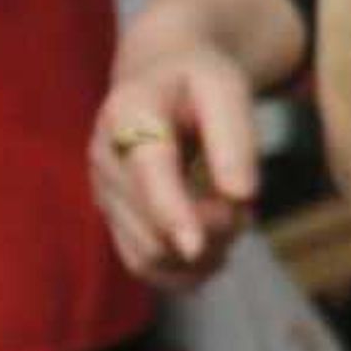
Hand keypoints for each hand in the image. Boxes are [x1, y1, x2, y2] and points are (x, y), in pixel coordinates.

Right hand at [89, 42, 263, 287]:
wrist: (159, 80)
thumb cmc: (198, 81)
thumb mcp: (225, 87)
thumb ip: (234, 137)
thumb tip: (240, 195)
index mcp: (129, 112)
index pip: (148, 169)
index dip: (170, 209)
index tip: (195, 246)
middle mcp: (105, 156)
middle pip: (152, 226)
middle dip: (211, 232)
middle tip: (245, 210)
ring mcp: (104, 193)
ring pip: (150, 255)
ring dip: (203, 254)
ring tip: (231, 219)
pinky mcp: (113, 219)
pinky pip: (146, 268)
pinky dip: (187, 270)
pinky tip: (214, 247)